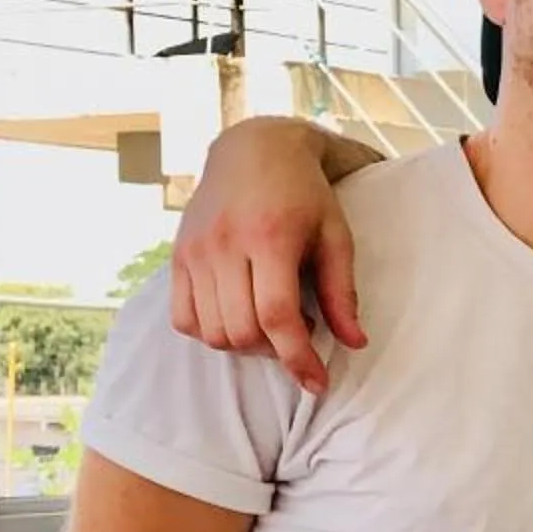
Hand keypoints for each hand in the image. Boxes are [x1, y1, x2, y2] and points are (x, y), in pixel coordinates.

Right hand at [168, 119, 362, 395]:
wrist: (254, 149)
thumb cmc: (305, 194)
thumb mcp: (336, 236)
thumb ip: (342, 292)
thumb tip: (355, 343)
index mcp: (270, 237)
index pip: (277, 317)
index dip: (298, 358)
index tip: (317, 382)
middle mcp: (224, 244)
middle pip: (241, 331)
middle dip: (274, 351)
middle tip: (298, 332)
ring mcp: (195, 250)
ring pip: (211, 332)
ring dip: (244, 344)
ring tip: (270, 320)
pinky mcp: (178, 255)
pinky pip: (183, 318)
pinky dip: (210, 332)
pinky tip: (237, 316)